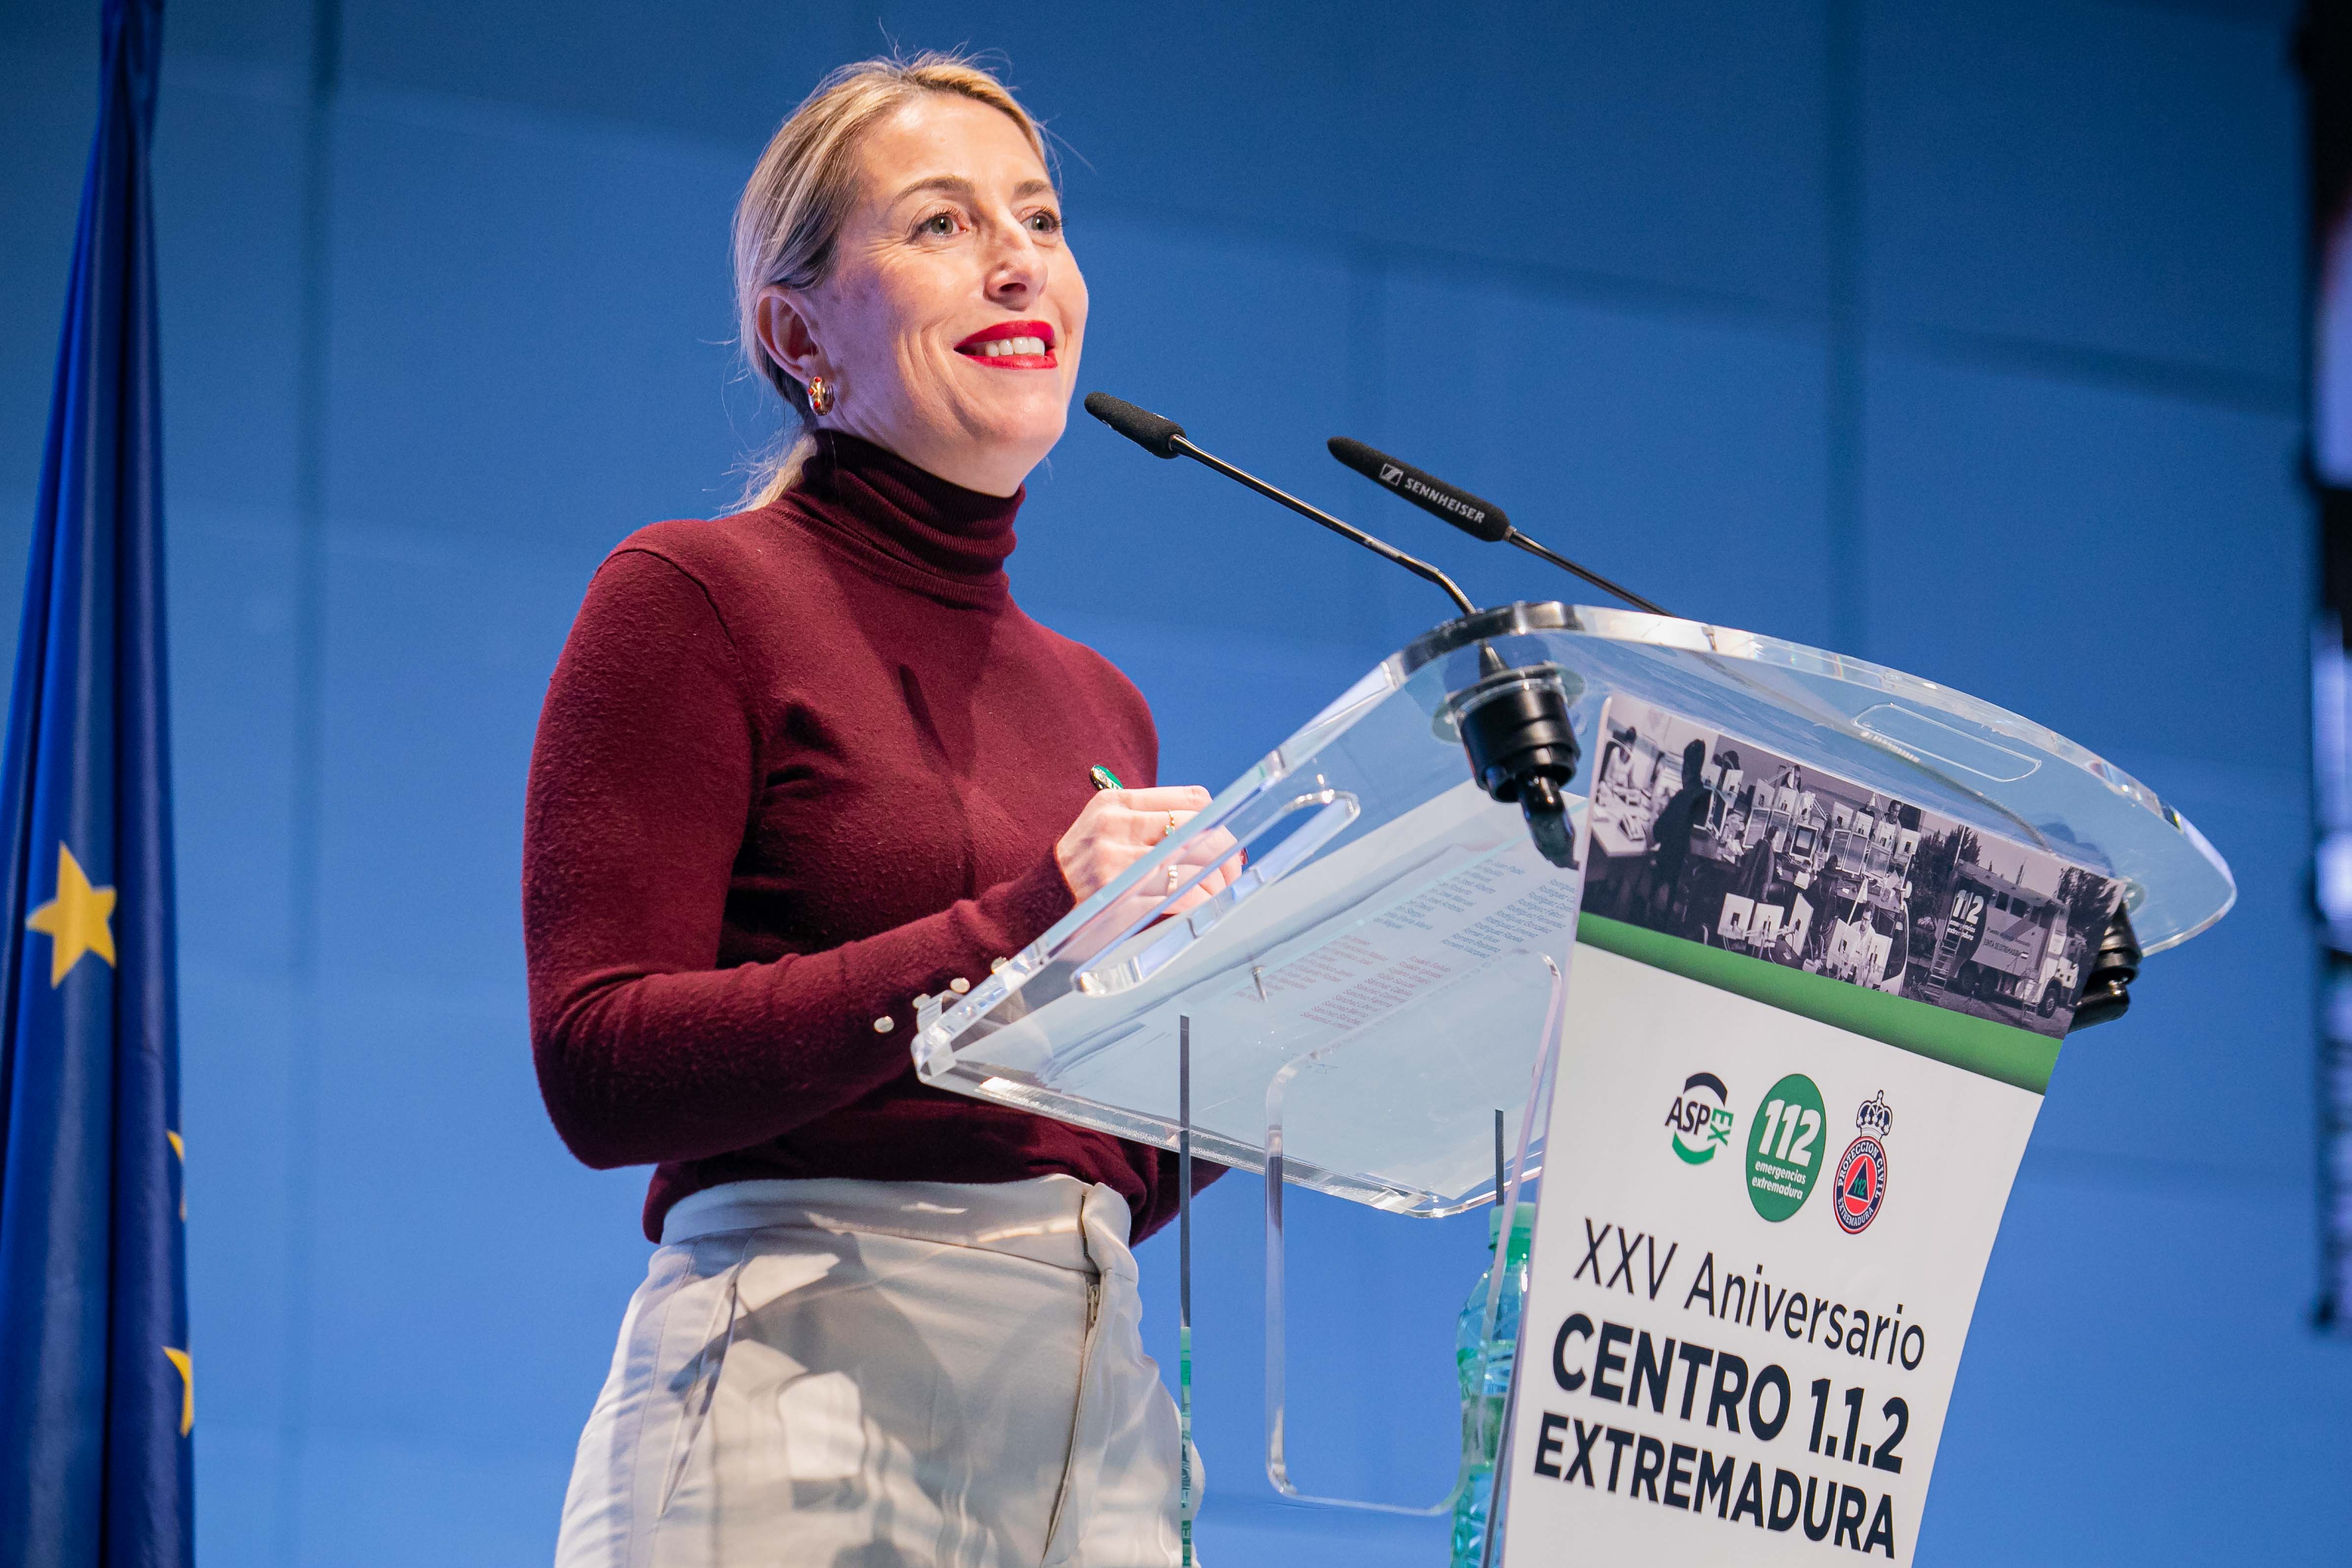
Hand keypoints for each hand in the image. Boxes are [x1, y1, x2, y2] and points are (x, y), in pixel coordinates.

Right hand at [1056, 786, 1242, 924]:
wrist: (1036, 905)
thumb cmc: (1081, 869)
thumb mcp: (1106, 830)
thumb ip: (1147, 823)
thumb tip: (1208, 832)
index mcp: (1116, 802)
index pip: (1189, 798)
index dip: (1218, 821)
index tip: (1226, 840)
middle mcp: (1114, 826)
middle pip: (1193, 828)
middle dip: (1223, 852)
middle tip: (1231, 871)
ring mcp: (1113, 860)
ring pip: (1187, 863)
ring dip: (1213, 882)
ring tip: (1218, 892)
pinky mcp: (1115, 895)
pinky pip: (1172, 896)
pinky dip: (1195, 902)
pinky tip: (1199, 906)